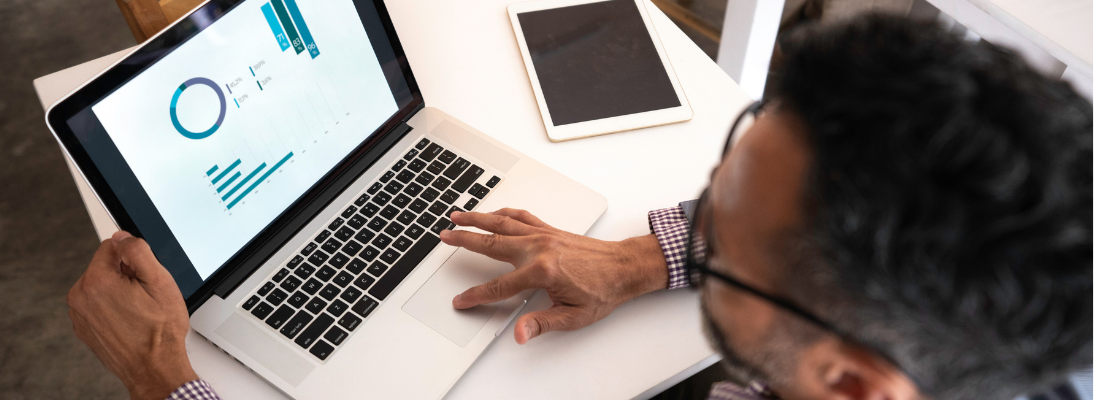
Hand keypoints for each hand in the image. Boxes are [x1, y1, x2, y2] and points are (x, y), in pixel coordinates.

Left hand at [67, 231, 196, 399]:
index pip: (112, 246)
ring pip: (101, 285)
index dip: (134, 258)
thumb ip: (138, 251)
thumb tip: (123, 236)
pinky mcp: (84, 327)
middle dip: (125, 275)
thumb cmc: (159, 331)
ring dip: (119, 291)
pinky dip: (112, 308)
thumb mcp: (160, 281)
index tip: (144, 276)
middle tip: (145, 296)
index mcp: (96, 281)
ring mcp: (80, 314)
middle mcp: (81, 297)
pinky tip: (130, 321)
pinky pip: (98, 305)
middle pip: (105, 266)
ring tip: (138, 311)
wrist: (154, 368)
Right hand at [440, 209, 668, 343]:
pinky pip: (521, 217)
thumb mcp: (573, 316)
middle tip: (444, 236)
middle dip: (464, 240)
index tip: (461, 300)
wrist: (625, 267)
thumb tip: (520, 333)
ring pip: (502, 223)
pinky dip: (504, 213)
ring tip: (457, 214)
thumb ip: (542, 323)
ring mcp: (543, 235)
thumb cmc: (603, 291)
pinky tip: (494, 213)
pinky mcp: (550, 229)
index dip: (476, 296)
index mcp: (541, 271)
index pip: (498, 287)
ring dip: (478, 218)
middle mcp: (538, 248)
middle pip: (491, 243)